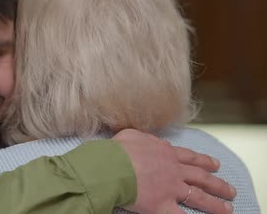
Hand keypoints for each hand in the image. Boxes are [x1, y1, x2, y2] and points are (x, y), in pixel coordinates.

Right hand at [112, 129, 235, 213]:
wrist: (112, 165)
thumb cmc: (117, 150)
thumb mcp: (131, 135)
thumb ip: (144, 138)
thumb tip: (147, 140)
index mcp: (165, 152)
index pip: (189, 157)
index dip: (203, 161)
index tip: (215, 164)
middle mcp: (172, 170)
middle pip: (200, 177)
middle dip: (217, 184)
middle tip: (229, 190)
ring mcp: (170, 188)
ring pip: (198, 197)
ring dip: (215, 204)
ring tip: (227, 209)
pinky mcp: (162, 206)